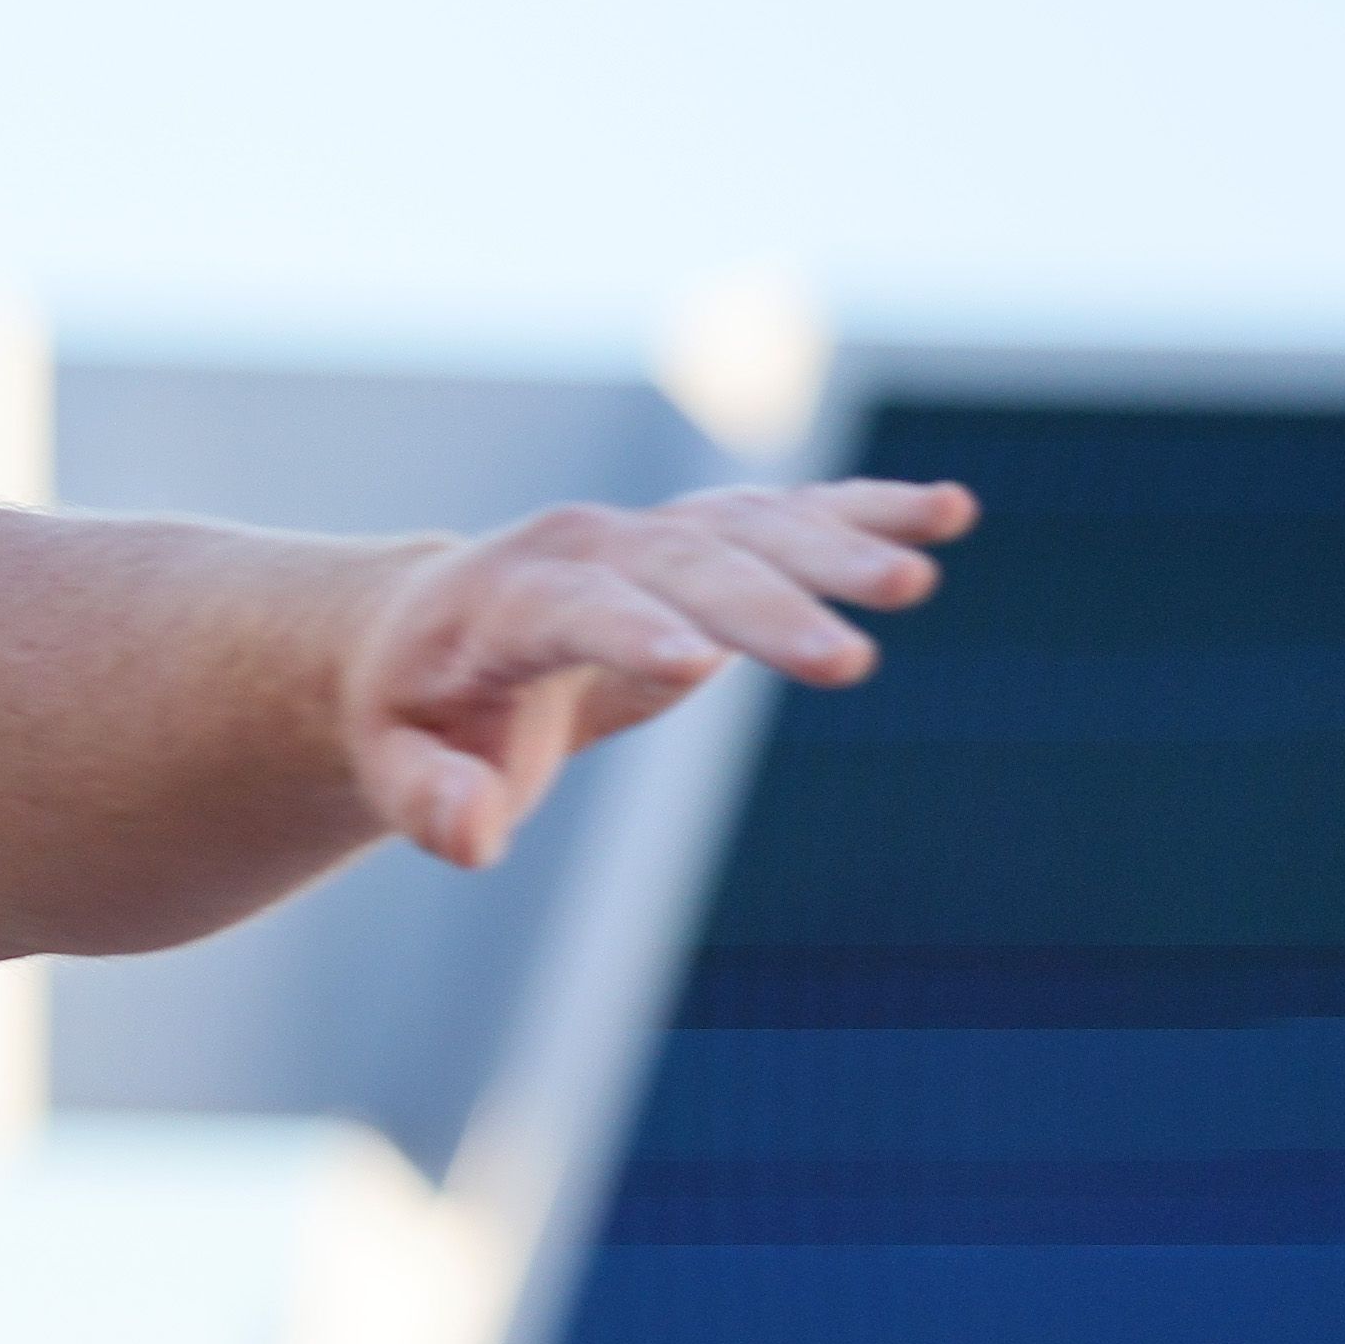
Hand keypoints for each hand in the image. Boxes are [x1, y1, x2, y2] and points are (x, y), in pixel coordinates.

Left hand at [344, 477, 970, 868]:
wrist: (427, 626)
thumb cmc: (417, 712)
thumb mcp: (394, 766)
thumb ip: (428, 799)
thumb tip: (474, 834)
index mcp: (503, 602)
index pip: (571, 610)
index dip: (629, 632)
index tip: (694, 664)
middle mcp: (583, 546)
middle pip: (682, 568)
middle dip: (763, 610)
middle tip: (847, 664)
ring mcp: (651, 534)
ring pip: (749, 530)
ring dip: (832, 548)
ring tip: (914, 579)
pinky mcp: (705, 539)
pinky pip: (789, 514)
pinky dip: (864, 510)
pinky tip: (950, 512)